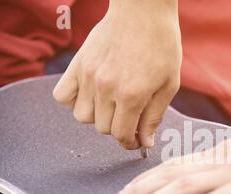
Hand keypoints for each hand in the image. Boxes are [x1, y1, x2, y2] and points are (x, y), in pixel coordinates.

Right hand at [53, 0, 180, 148]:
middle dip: (118, 129)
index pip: (121, 135)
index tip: (135, 141)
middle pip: (103, 129)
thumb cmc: (162, 46)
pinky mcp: (77, 65)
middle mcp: (106, 89)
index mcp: (131, 95)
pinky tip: (90, 96)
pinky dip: (73, 102)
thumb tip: (145, 142)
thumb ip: (154, 116)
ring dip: (97, 118)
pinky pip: (62, 97)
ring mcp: (88, 76)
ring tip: (111, 105)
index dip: (129, 143)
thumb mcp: (169, 85)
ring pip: (82, 117)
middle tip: (129, 119)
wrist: (143, 12)